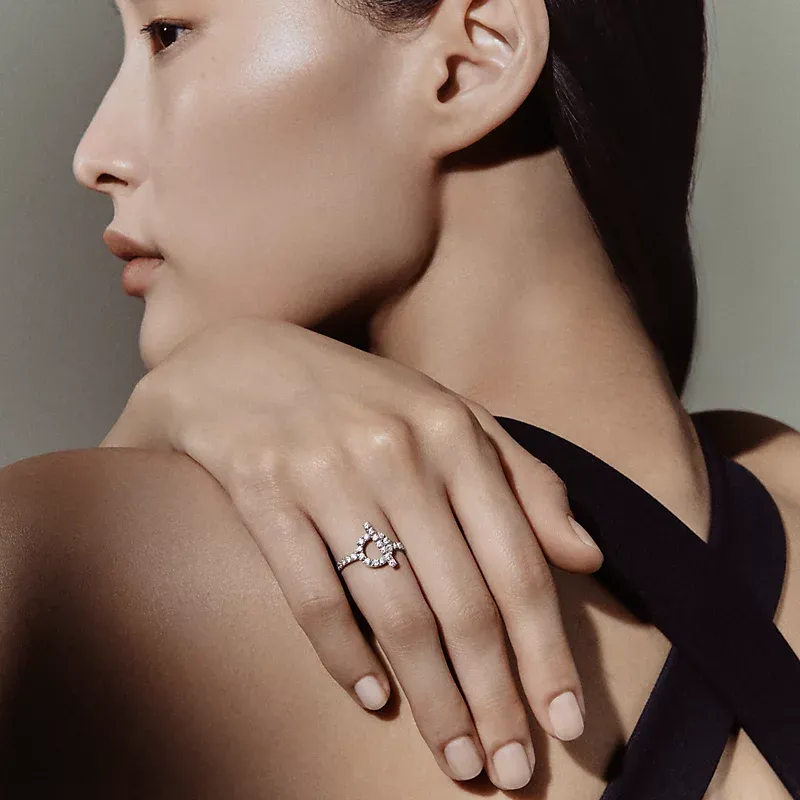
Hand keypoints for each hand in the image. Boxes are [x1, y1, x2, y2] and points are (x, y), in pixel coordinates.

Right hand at [101, 315, 602, 789]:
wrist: (235, 366)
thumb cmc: (359, 400)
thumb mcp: (450, 418)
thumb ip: (524, 480)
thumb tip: (586, 556)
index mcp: (455, 434)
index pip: (518, 564)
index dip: (546, 651)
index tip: (565, 723)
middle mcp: (398, 452)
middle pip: (463, 601)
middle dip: (495, 697)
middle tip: (512, 772)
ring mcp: (327, 473)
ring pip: (395, 611)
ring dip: (433, 698)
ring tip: (458, 758)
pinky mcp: (264, 493)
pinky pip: (314, 595)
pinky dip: (345, 656)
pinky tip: (373, 700)